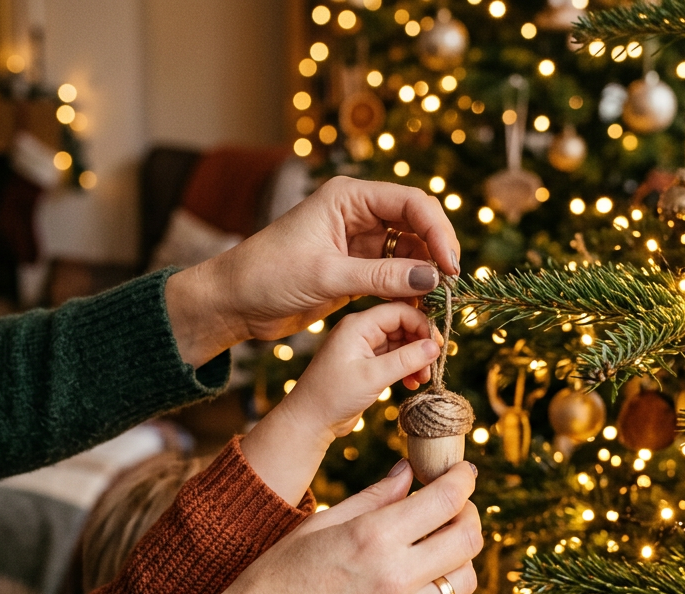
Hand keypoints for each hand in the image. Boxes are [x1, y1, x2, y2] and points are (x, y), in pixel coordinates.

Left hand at [164, 177, 461, 367]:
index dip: (437, 232)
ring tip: (438, 301)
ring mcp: (359, 241)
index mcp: (348, 197)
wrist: (234, 302)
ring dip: (426, 272)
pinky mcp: (357, 268)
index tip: (450, 267)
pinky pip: (396, 272)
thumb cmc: (268, 276)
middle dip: (437, 251)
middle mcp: (358, 213)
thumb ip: (382, 276)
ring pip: (411, 250)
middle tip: (451, 286)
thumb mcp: (327, 276)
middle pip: (417, 223)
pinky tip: (420, 305)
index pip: (411, 203)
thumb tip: (433, 278)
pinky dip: (411, 287)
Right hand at [175, 460, 480, 593]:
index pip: (447, 500)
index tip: (464, 472)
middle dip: (469, 515)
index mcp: (372, 537)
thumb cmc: (274, 578)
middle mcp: (395, 577)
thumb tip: (410, 472)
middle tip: (454, 508)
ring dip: (459, 559)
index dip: (464, 480)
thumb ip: (373, 498)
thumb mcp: (319, 525)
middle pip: (469, 539)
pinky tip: (421, 587)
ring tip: (436, 549)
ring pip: (465, 581)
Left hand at [240, 301, 440, 503]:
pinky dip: (407, 369)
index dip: (422, 325)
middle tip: (433, 366)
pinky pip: (395, 359)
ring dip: (416, 359)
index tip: (437, 347)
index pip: (400, 310)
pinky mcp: (366, 365)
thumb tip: (435, 346)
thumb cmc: (333, 395)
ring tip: (423, 379)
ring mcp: (364, 348)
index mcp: (358, 324)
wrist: (310, 422)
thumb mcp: (372, 376)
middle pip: (403, 325)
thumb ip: (406, 359)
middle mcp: (361, 331)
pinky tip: (412, 384)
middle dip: (421, 344)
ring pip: (402, 344)